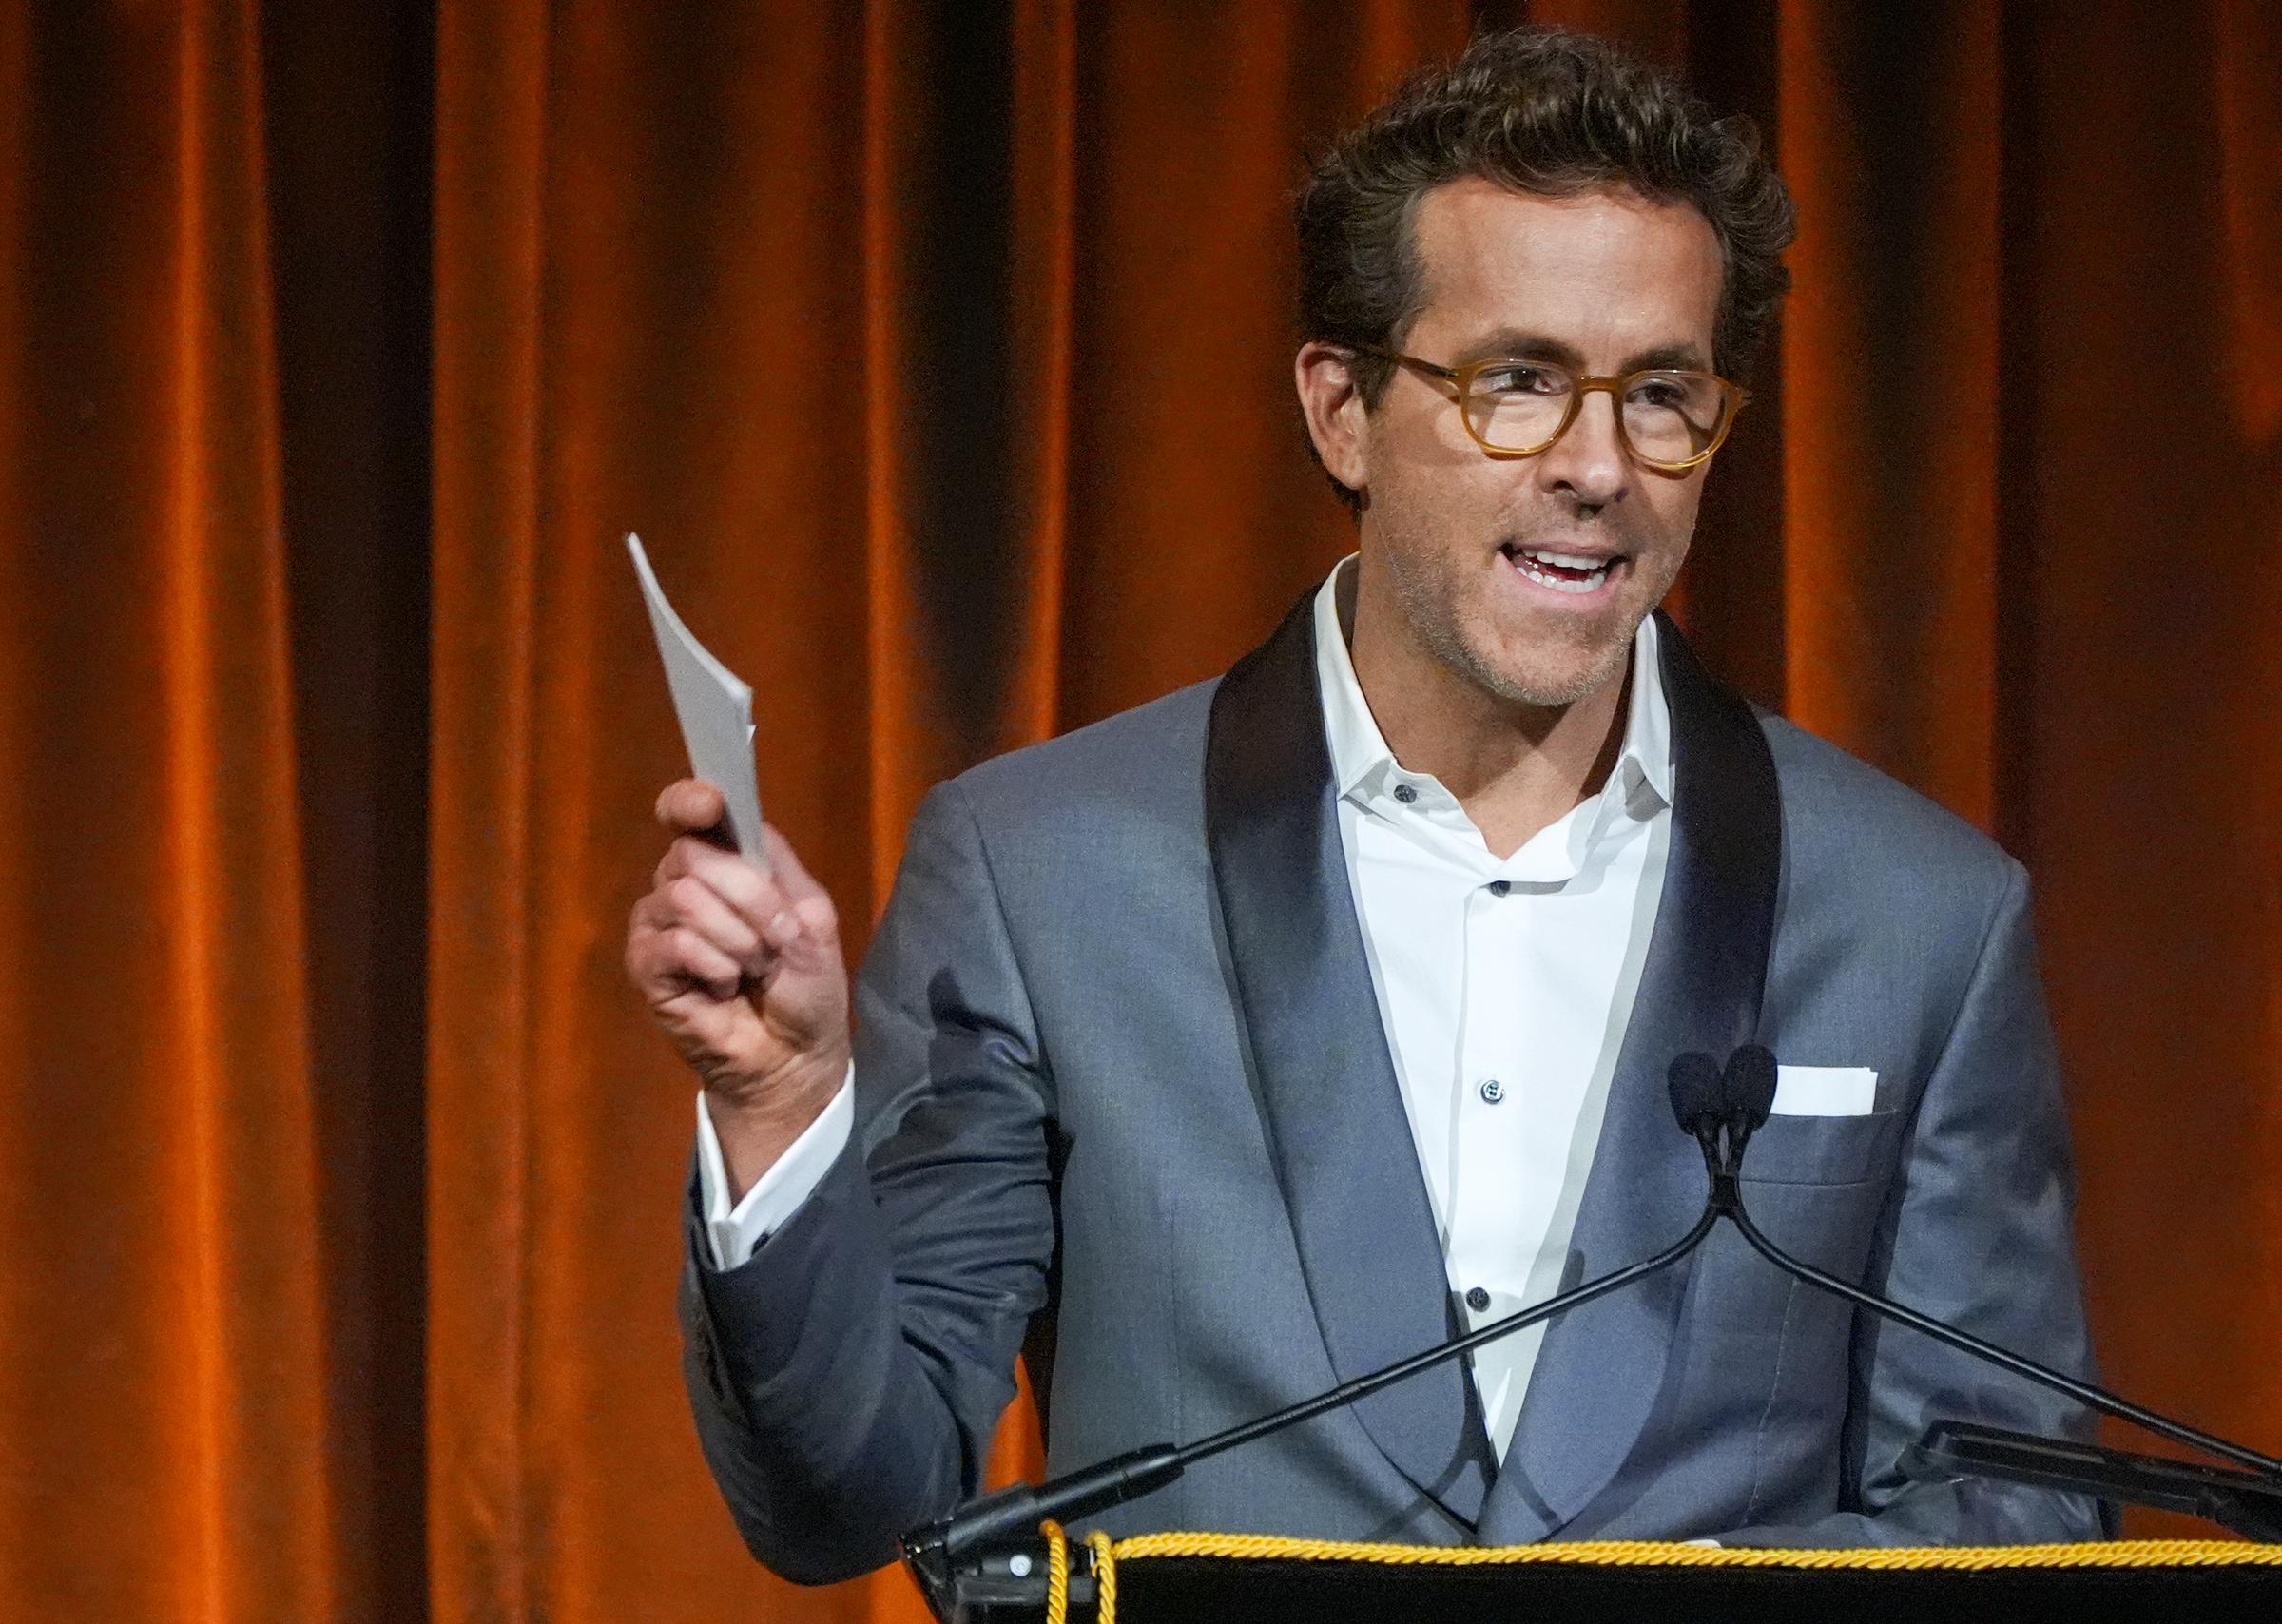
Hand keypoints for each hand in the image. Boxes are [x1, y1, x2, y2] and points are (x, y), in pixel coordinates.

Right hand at [624, 780, 850, 1179]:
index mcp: (724, 863)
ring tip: (750, 970)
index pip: (687, 814)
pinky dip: (715, 966)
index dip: (690, 802)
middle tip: (773, 940)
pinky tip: (723, 989)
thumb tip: (745, 827)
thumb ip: (780, 868)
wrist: (794, 1055)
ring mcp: (658, 924)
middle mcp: (682, 884)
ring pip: (684, 897)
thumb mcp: (812, 917)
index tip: (707, 805)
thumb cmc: (805, 986)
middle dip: (747, 898)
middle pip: (691, 855)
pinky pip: (675, 943)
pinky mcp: (645, 967)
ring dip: (737, 940)